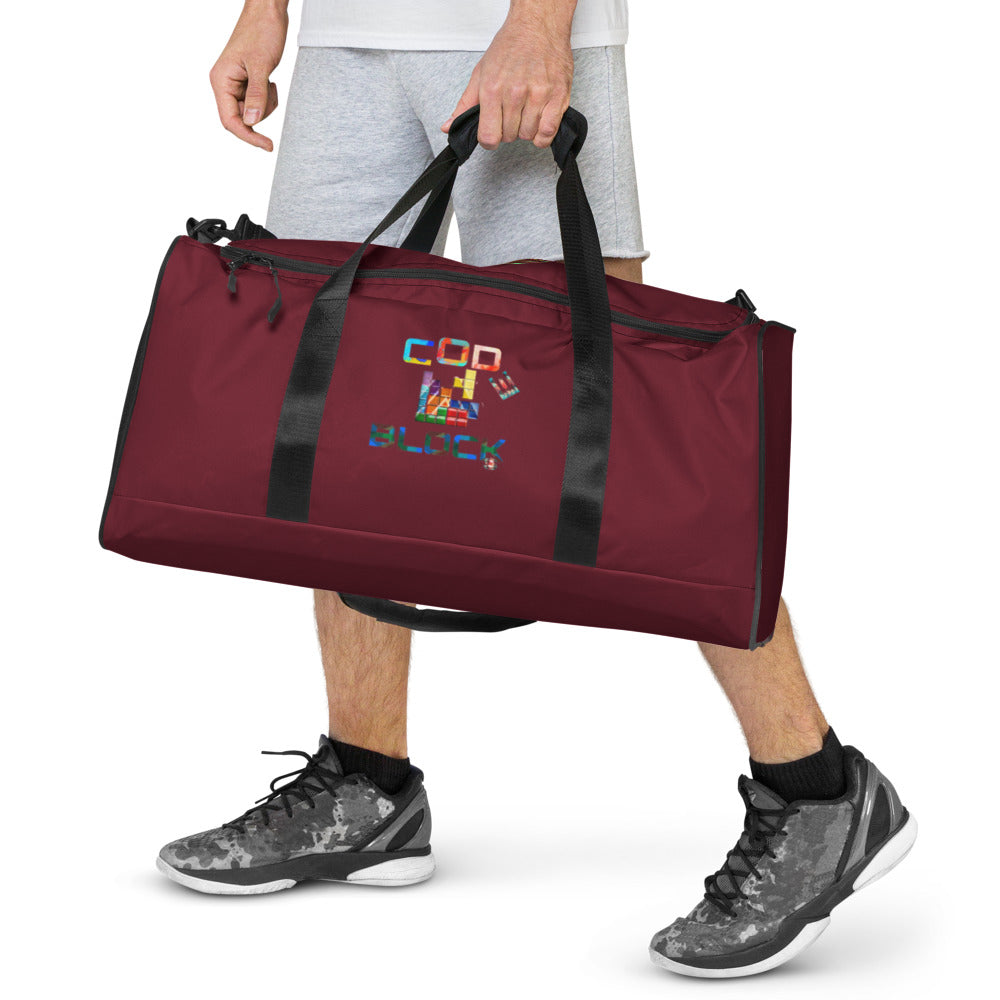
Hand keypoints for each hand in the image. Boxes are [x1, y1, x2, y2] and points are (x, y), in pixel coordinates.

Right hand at [209, 0, 288, 150]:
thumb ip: (257, 96)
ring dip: (266, 104)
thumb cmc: (262, 30)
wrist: (268, 11)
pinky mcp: (246, 81)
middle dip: (260, 112)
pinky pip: (257, 102)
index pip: (230, 120)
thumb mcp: (262, 66)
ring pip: (252, 112)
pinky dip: (267, 97)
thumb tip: (252, 122)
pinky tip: (270, 81)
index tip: (267, 145)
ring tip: (270, 83)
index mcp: (221, 80)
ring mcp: (235, 83)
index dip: (248, 136)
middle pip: (242, 118)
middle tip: (271, 91)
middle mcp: (225, 84)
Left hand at [442, 0, 575, 149]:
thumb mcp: (481, 72)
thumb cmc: (511, 45)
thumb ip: (465, 104)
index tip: (492, 133)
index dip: (489, 140)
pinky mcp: (558, 96)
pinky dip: (543, 135)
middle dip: (508, 130)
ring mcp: (538, 95)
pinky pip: (548, 132)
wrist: (538, 24)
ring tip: (526, 111)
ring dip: (526, 129)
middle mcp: (515, 93)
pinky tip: (539, 123)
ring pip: (528, 135)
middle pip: (509, 136)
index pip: (488, 136)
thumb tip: (449, 127)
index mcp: (492, 89)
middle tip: (511, 113)